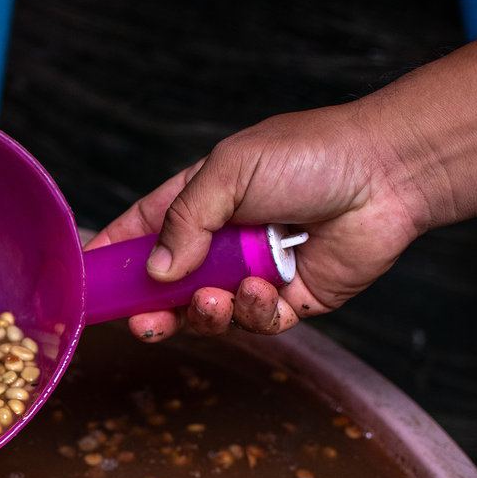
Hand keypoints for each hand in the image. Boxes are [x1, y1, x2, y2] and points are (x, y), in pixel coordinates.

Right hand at [87, 102, 428, 340]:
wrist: (389, 173)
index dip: (113, 256)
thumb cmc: (309, 155)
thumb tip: (155, 271)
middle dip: (151, 308)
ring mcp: (256, 272)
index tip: (88, 283)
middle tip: (143, 321)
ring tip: (212, 299)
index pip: (143, 231)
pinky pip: (258, 323)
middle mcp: (224, 240)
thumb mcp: (228, 172)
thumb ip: (184, 221)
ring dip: (203, 313)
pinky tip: (265, 290)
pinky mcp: (293, 300)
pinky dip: (254, 312)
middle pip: (169, 287)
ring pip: (209, 313)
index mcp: (201, 200)